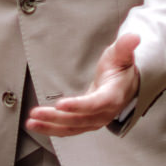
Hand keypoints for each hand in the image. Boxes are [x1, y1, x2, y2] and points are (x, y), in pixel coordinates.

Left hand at [24, 34, 140, 136]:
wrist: (126, 85)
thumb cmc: (121, 68)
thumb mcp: (122, 54)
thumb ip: (125, 46)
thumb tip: (134, 36)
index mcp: (113, 96)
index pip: (95, 103)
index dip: (78, 105)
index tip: (60, 104)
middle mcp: (104, 113)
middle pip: (79, 119)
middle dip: (56, 117)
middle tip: (35, 113)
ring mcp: (95, 120)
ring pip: (71, 127)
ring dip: (50, 126)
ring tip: (31, 122)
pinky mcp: (86, 122)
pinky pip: (69, 129)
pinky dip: (52, 129)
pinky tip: (36, 125)